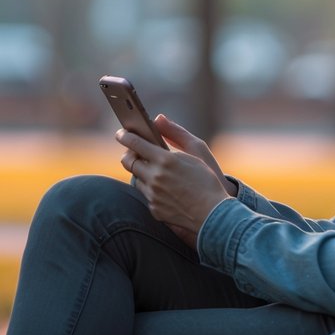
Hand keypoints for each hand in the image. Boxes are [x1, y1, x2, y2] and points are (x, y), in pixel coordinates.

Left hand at [117, 115, 232, 244]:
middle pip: (128, 161)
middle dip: (128, 154)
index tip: (121, 133)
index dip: (125, 136)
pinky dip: (151, 188)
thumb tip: (157, 119)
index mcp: (165, 160)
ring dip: (141, 172)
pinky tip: (164, 188)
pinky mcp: (154, 209)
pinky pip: (146, 194)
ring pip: (136, 178)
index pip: (135, 143)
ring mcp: (153, 194)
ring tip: (152, 169)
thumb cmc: (207, 180)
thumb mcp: (196, 152)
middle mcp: (155, 177)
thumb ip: (175, 133)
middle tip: (132, 151)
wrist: (213, 215)